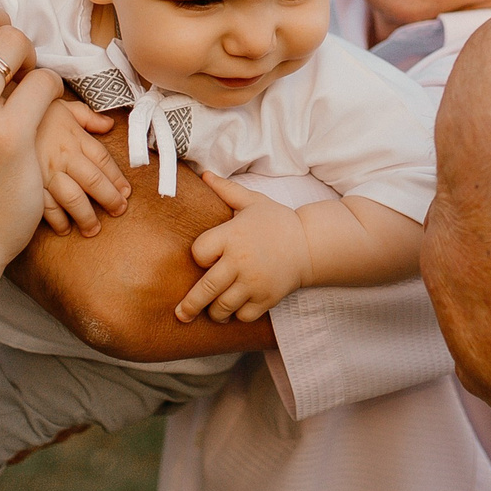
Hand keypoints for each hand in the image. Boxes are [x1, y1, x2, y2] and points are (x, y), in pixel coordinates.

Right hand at [38, 101, 128, 235]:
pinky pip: (46, 207)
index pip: (103, 160)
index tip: (126, 193)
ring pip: (73, 198)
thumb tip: (109, 124)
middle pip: (93, 180)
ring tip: (93, 229)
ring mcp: (44, 172)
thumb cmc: (29, 113)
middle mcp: (63, 155)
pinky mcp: (26, 185)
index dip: (117, 179)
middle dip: (110, 199)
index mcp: (73, 136)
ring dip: (86, 216)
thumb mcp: (60, 106)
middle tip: (119, 211)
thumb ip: (86, 116)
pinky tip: (64, 228)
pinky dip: (57, 221)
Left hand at [176, 171, 309, 323]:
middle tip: (180, 314)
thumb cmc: (277, 222)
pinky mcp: (267, 298)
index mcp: (232, 236)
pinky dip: (238, 315)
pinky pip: (244, 315)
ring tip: (211, 311)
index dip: (198, 257)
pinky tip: (236, 309)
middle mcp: (240, 261)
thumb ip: (227, 190)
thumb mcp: (253, 201)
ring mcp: (254, 282)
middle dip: (189, 305)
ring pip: (223, 307)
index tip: (204, 258)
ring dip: (214, 312)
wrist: (310, 244)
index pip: (199, 253)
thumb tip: (204, 175)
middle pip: (205, 288)